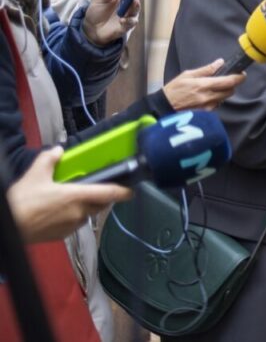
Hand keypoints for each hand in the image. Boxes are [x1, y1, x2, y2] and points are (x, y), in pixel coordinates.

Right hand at [8, 147, 131, 242]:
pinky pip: (76, 224)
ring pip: (88, 214)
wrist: (8, 228)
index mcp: (77, 196)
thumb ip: (49, 159)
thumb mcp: (35, 174)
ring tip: (72, 199)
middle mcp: (80, 212)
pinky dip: (74, 217)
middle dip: (101, 197)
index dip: (123, 192)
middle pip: (100, 204)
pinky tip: (60, 212)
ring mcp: (72, 226)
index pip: (109, 193)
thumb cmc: (22, 201)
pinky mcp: (63, 235)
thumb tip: (58, 150)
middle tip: (93, 189)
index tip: (131, 190)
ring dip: (87, 207)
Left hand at [82, 0, 138, 45]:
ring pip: (136, 11)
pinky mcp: (125, 27)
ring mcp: (127, 16)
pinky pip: (131, 23)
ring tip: (134, 2)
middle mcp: (127, 6)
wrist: (90, 28)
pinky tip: (122, 20)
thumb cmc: (96, 12)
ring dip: (136, 6)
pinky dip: (129, 21)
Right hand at [162, 58, 245, 110]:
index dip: (239, 78)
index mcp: (204, 85)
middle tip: (227, 78)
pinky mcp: (206, 113)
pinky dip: (217, 99)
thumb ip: (206, 70)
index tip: (242, 73)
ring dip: (224, 92)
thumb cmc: (174, 89)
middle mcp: (208, 97)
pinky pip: (217, 104)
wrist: (165, 106)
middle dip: (232, 84)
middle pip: (230, 91)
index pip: (229, 82)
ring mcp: (208, 106)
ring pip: (225, 98)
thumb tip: (220, 62)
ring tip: (215, 86)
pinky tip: (209, 95)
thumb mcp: (188, 75)